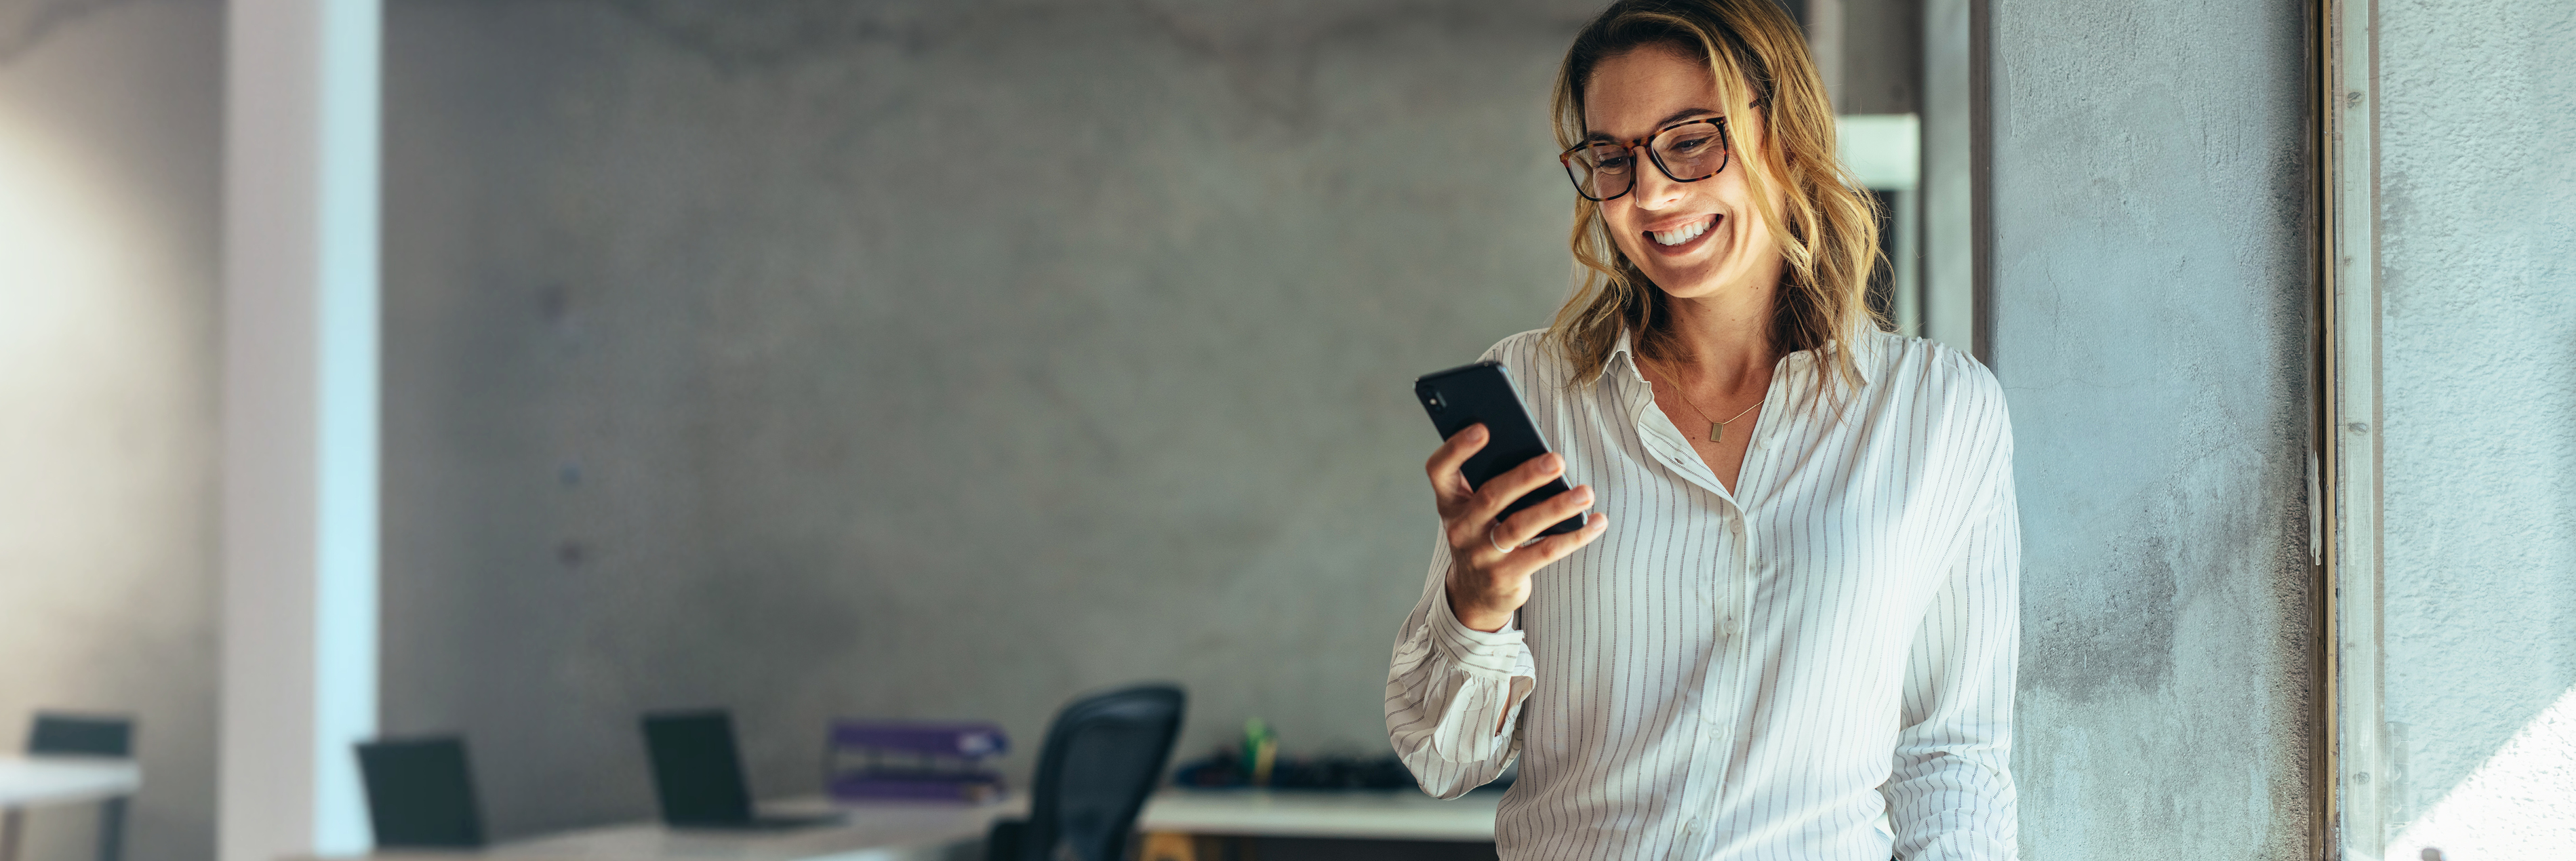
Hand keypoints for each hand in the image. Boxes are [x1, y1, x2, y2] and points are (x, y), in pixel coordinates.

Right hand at [1425, 425, 1610, 632]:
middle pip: (1491, 496)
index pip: (1440, 470)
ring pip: (1520, 526)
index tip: (1482, 428)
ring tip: (1586, 493)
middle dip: (1526, 476)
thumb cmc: (1484, 534)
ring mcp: (1481, 555)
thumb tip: (1541, 457)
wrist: (1475, 593)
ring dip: (1556, 507)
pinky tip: (1596, 522)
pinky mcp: (1505, 577)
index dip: (1456, 448)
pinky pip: (1544, 552)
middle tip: (1558, 460)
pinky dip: (1574, 536)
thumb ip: (1494, 482)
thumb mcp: (1476, 510)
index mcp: (1450, 502)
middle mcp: (1460, 528)